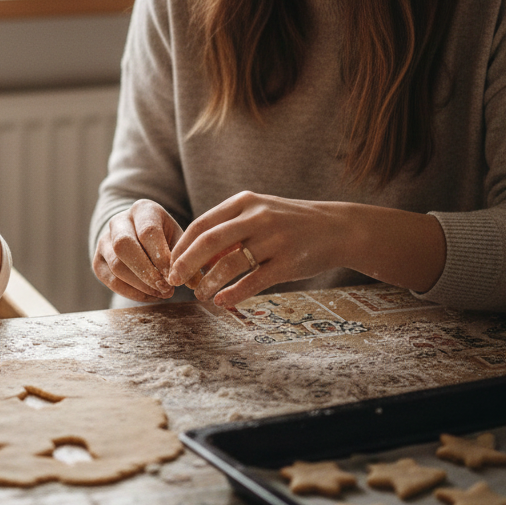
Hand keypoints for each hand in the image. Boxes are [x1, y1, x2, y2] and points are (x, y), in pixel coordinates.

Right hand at [92, 200, 187, 302]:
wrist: (140, 237)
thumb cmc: (165, 237)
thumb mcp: (178, 239)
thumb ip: (186, 257)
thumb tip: (193, 283)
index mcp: (143, 210)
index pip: (147, 231)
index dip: (160, 257)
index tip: (174, 275)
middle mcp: (119, 221)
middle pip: (124, 245)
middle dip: (146, 272)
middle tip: (166, 288)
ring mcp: (104, 241)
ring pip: (116, 265)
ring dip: (141, 285)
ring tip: (161, 293)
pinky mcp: (98, 261)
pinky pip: (111, 280)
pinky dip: (132, 292)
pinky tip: (150, 295)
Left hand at [167, 191, 348, 306]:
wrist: (336, 228)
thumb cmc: (288, 222)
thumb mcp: (258, 214)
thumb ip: (228, 230)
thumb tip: (195, 258)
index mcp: (244, 202)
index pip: (202, 225)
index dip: (182, 247)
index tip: (169, 264)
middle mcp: (257, 217)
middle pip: (209, 242)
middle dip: (186, 264)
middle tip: (174, 281)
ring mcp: (274, 239)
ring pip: (229, 264)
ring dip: (209, 283)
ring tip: (200, 295)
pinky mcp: (288, 262)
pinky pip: (254, 281)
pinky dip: (234, 294)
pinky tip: (223, 302)